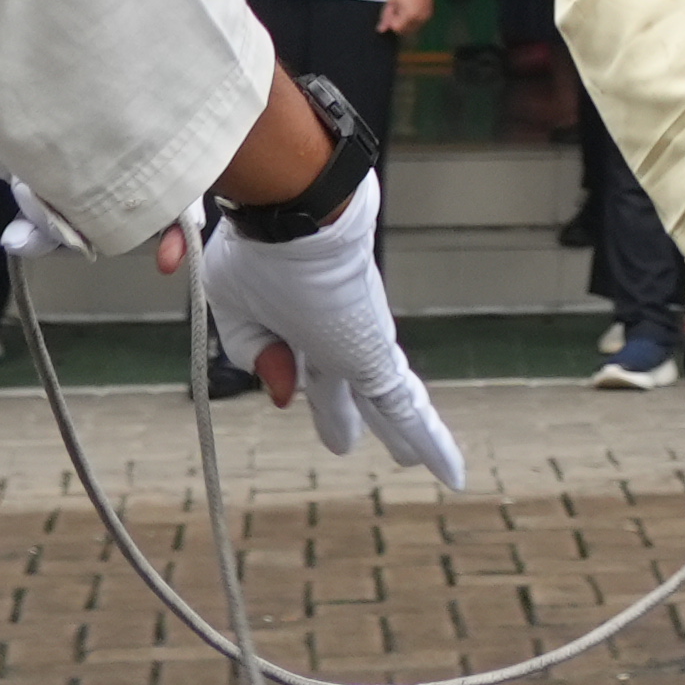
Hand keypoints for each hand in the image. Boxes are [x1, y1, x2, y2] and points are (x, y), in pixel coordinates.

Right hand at [191, 183, 472, 486]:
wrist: (294, 212)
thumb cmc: (255, 245)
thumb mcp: (231, 307)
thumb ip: (254, 351)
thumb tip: (287, 396)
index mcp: (295, 317)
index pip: (301, 359)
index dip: (295, 379)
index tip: (292, 393)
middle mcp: (333, 331)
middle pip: (346, 385)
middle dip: (347, 412)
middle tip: (349, 441)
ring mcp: (361, 344)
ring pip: (389, 400)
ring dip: (400, 431)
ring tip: (413, 455)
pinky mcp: (377, 357)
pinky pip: (407, 410)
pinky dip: (431, 442)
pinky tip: (453, 472)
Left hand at [380, 0, 430, 34]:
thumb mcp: (392, 1)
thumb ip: (386, 17)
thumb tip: (380, 30)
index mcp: (410, 15)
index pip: (396, 28)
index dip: (392, 20)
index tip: (393, 9)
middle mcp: (419, 18)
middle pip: (404, 31)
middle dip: (398, 23)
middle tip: (398, 8)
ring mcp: (426, 17)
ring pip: (411, 30)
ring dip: (406, 24)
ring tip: (405, 9)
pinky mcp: (429, 15)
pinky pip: (418, 25)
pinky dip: (413, 21)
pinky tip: (411, 10)